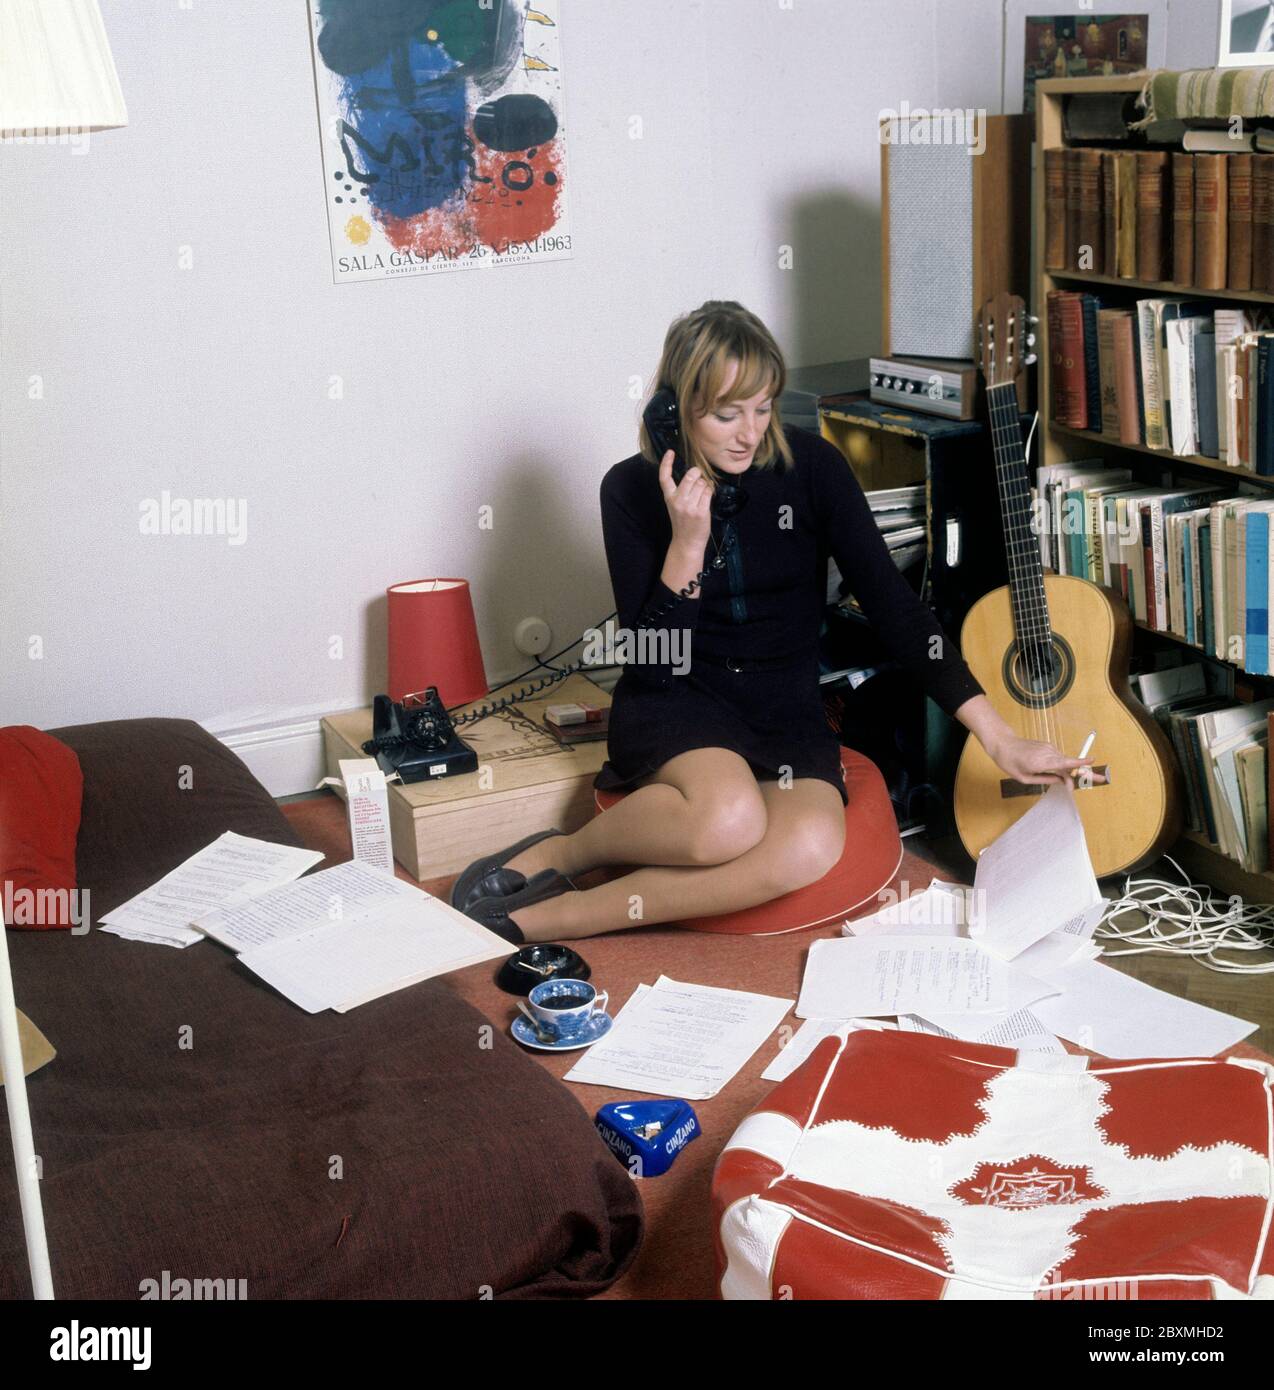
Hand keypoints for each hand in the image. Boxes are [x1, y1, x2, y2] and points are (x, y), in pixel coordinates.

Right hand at [658, 447, 712, 551]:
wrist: (687, 542)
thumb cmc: (683, 523)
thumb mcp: (676, 505)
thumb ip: (681, 491)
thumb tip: (696, 474)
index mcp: (669, 498)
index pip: (664, 477)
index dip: (666, 463)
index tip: (670, 452)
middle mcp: (678, 500)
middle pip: (690, 475)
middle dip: (698, 474)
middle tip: (699, 480)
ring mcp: (689, 506)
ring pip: (702, 483)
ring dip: (705, 486)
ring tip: (702, 496)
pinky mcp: (700, 511)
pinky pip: (709, 492)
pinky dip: (710, 493)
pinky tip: (706, 500)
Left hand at [987, 733, 1107, 786]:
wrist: (1002, 744)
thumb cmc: (1010, 762)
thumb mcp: (1024, 777)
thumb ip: (1045, 779)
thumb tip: (1062, 781)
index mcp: (1042, 762)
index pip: (1065, 763)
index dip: (1080, 764)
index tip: (1092, 763)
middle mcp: (1048, 753)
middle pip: (1071, 763)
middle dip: (1087, 772)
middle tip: (1103, 778)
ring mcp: (1049, 748)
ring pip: (1065, 762)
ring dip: (1073, 771)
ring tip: (1078, 782)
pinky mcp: (1048, 746)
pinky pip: (1058, 758)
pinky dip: (1062, 766)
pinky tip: (1058, 773)